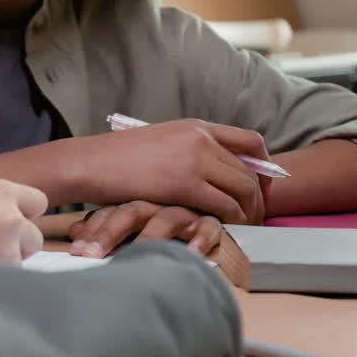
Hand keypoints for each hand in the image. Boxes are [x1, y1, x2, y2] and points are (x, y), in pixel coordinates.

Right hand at [0, 178, 46, 268]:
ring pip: (20, 261)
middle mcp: (9, 218)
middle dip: (16, 243)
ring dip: (2, 263)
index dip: (23, 213)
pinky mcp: (0, 276)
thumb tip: (4, 216)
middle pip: (34, 236)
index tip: (12, 219)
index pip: (38, 202)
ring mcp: (7, 249)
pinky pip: (6, 280)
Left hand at [67, 201, 225, 257]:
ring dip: (150, 239)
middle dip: (109, 233)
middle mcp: (159, 201)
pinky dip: (201, 238)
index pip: (112, 211)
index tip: (77, 248)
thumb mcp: (133, 220)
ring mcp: (185, 208)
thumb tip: (73, 229)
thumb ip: (106, 224)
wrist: (203, 195)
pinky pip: (208, 226)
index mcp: (138, 199)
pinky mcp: (209, 219)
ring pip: (166, 218)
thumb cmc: (163, 215)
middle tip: (90, 255)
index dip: (94, 228)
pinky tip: (192, 254)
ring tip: (135, 258)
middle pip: (131, 212)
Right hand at [71, 119, 269, 223]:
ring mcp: (195, 159)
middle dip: (260, 198)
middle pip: (251, 170)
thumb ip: (190, 152)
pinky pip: (225, 205)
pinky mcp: (185, 183)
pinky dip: (232, 220)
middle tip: (257, 218)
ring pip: (244, 188)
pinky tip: (226, 230)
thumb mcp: (162, 143)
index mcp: (197, 127)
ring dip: (250, 212)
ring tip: (244, 229)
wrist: (91, 163)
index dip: (265, 167)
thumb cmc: (119, 159)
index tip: (262, 187)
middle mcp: (201, 138)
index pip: (251, 141)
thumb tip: (213, 175)